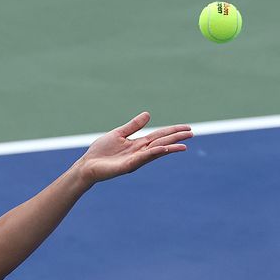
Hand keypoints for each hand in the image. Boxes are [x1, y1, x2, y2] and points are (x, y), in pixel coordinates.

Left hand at [76, 112, 192, 183]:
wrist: (87, 165)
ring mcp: (135, 159)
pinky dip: (154, 152)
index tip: (187, 128)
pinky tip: (163, 148)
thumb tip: (148, 114)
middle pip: (162, 142)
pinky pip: (143, 158)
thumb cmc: (101, 152)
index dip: (173, 131)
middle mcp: (140, 152)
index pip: (160, 135)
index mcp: (138, 144)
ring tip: (184, 144)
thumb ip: (133, 126)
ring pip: (156, 151)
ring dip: (170, 147)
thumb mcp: (119, 134)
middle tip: (192, 133)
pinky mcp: (128, 166)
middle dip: (176, 138)